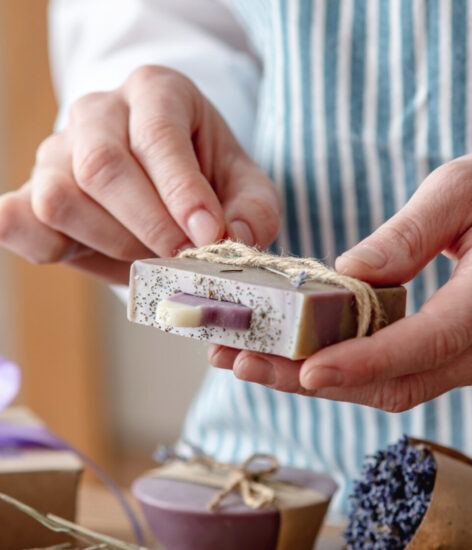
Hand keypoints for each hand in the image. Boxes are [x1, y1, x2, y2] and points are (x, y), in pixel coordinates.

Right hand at [0, 66, 279, 282]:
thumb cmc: (209, 182)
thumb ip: (254, 213)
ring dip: (109, 242)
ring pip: (60, 198)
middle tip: (181, 259)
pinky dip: (41, 245)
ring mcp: (59, 151)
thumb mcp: (246, 190)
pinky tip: (80, 253)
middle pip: (102, 166)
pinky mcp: (34, 191)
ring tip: (147, 257)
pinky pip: (16, 219)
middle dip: (147, 226)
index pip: (157, 136)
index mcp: (156, 92)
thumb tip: (236, 240)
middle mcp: (99, 112)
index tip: (208, 237)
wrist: (167, 186)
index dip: (182, 193)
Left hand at [209, 156, 471, 411]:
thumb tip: (351, 271)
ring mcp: (459, 358)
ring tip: (248, 360)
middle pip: (392, 383)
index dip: (364, 362)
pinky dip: (338, 368)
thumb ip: (413, 232)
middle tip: (244, 363)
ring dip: (315, 380)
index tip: (308, 369)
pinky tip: (289, 353)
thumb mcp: (463, 193)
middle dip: (313, 379)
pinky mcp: (439, 355)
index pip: (424, 344)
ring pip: (386, 387)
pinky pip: (389, 374)